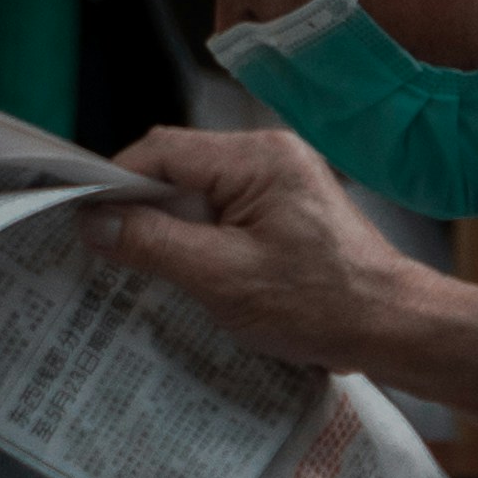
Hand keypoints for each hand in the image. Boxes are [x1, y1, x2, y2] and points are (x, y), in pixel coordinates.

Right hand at [95, 127, 477, 414]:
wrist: (394, 327)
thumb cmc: (319, 304)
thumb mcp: (222, 278)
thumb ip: (153, 244)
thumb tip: (93, 222)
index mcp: (257, 157)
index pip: (163, 150)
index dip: (116, 183)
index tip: (83, 221)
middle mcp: (269, 155)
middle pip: (179, 167)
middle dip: (141, 208)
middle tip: (104, 251)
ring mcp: (281, 181)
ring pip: (199, 192)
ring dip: (169, 227)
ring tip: (139, 267)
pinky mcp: (287, 211)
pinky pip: (225, 212)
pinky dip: (199, 238)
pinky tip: (185, 273)